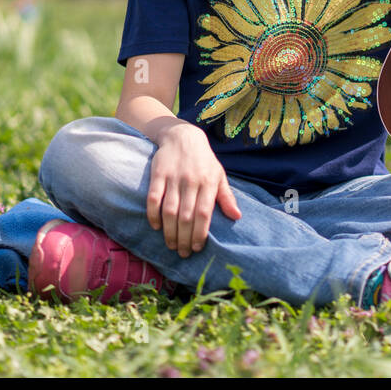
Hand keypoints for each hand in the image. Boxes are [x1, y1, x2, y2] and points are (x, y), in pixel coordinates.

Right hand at [146, 121, 241, 258]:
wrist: (183, 136)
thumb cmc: (204, 161)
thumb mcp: (219, 175)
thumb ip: (226, 197)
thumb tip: (237, 217)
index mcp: (208, 182)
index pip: (204, 213)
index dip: (200, 233)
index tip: (197, 248)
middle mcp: (191, 181)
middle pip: (186, 216)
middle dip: (184, 238)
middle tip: (183, 253)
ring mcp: (173, 178)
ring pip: (169, 210)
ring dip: (169, 231)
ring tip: (171, 245)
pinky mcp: (158, 174)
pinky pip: (153, 198)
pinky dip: (153, 214)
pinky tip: (156, 226)